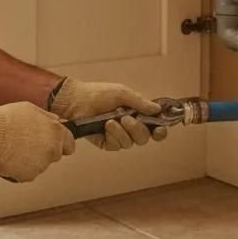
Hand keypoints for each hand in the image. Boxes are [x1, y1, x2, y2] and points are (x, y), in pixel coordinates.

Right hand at [0, 102, 75, 181]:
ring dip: (31, 159)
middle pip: (55, 154)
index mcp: (56, 132)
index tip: (55, 142)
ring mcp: (41, 165)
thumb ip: (47, 118)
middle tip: (28, 142)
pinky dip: (20, 168)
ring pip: (40, 164)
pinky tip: (10, 157)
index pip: (70, 144)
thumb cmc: (6, 120)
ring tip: (15, 147)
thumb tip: (55, 121)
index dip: (62, 143)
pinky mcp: (28, 176)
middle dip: (45, 150)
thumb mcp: (31, 109)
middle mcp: (52, 150)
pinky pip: (27, 173)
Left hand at [49, 78, 164, 151]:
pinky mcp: (107, 142)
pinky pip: (117, 145)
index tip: (160, 130)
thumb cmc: (98, 93)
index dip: (159, 131)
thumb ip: (140, 103)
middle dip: (138, 129)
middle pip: (144, 138)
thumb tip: (157, 109)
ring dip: (123, 132)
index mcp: (136, 114)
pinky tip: (106, 127)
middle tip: (126, 119)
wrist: (77, 100)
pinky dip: (113, 136)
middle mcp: (129, 126)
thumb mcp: (122, 93)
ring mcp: (118, 135)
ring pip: (131, 143)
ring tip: (111, 121)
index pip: (153, 127)